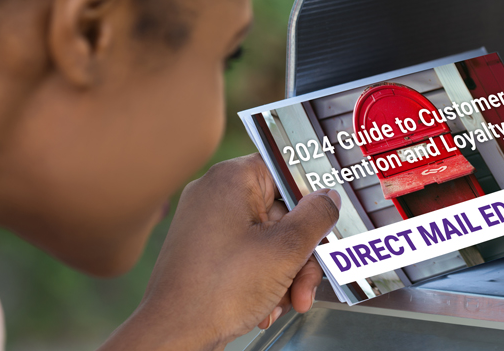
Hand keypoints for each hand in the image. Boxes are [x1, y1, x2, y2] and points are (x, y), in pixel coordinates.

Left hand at [100, 154, 340, 350]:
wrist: (173, 336)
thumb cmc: (218, 290)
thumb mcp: (285, 250)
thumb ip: (316, 217)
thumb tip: (330, 196)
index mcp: (231, 179)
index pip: (285, 169)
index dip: (312, 196)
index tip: (330, 218)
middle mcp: (216, 194)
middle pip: (282, 212)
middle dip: (301, 253)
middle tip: (307, 281)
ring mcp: (208, 223)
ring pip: (269, 238)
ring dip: (287, 272)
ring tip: (288, 301)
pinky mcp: (206, 250)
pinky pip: (249, 253)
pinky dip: (264, 278)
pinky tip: (267, 306)